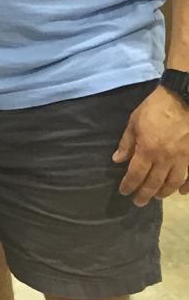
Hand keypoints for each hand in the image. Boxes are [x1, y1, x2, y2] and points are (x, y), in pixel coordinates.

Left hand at [113, 86, 188, 206]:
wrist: (182, 98)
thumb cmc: (155, 108)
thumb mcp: (134, 122)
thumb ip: (126, 143)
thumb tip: (117, 160)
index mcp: (147, 150)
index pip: (136, 175)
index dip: (129, 185)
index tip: (124, 192)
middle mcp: (165, 159)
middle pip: (153, 183)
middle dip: (144, 194)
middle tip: (138, 202)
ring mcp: (182, 158)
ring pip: (173, 183)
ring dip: (163, 193)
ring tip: (156, 196)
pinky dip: (187, 186)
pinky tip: (182, 192)